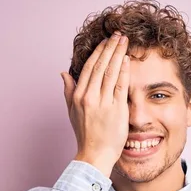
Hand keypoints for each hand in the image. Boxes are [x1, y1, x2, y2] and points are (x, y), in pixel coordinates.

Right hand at [61, 31, 129, 176]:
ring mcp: (103, 103)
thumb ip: (68, 91)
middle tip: (118, 35)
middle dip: (110, 48)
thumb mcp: (72, 112)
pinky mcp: (116, 110)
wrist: (94, 154)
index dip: (98, 52)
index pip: (89, 68)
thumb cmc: (85, 135)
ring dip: (118, 54)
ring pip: (111, 72)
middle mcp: (89, 97)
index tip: (105, 42)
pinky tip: (127, 60)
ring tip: (124, 42)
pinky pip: (120, 85)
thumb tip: (63, 73)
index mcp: (79, 96)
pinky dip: (124, 71)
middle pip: (101, 66)